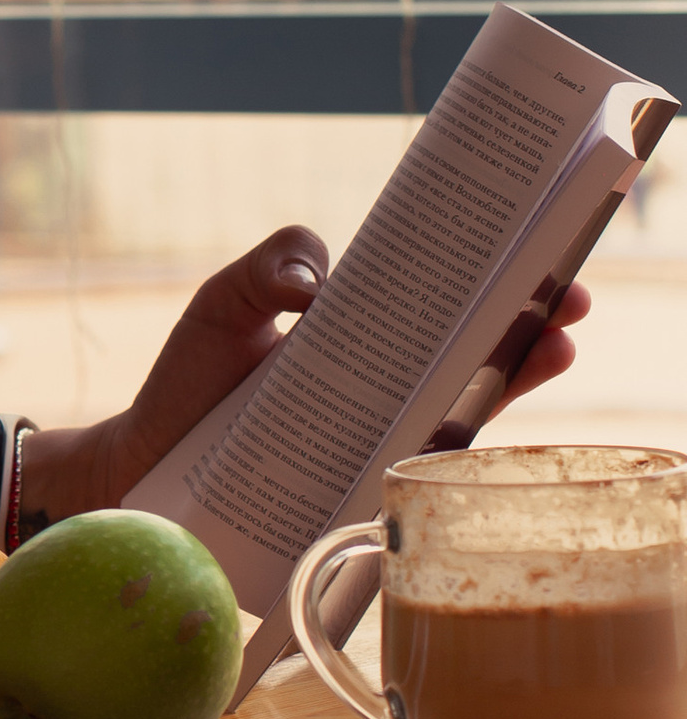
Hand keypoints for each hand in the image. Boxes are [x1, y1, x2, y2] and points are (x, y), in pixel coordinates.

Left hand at [20, 227, 592, 521]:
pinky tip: (483, 414)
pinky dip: (459, 439)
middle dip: (533, 316)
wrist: (152, 458)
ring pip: (471, 399)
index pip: (444, 292)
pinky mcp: (365, 476)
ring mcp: (383, 427)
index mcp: (366, 326)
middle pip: (480, 344)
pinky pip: (428, 460)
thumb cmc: (194, 377)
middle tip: (568, 293)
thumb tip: (319, 289)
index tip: (537, 241)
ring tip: (554, 341)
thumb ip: (269, 266)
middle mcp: (389, 378)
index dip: (496, 268)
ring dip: (519, 373)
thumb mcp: (226, 299)